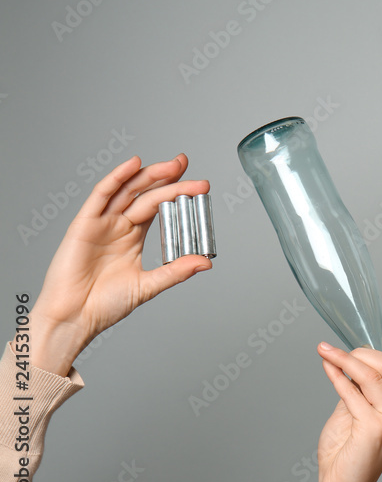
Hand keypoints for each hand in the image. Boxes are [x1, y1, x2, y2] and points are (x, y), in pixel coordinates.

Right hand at [31, 155, 211, 375]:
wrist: (74, 318)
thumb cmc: (104, 305)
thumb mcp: (148, 285)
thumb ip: (176, 271)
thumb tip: (206, 262)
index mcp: (133, 236)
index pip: (158, 206)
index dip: (177, 192)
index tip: (200, 185)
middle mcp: (118, 225)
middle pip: (146, 194)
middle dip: (168, 178)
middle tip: (188, 165)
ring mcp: (101, 222)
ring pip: (128, 190)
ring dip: (150, 175)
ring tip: (174, 165)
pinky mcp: (84, 224)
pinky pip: (102, 195)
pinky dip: (117, 177)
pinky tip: (134, 164)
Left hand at [316, 343, 381, 481]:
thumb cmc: (347, 456)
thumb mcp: (354, 413)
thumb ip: (357, 389)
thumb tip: (350, 361)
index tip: (359, 341)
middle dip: (360, 352)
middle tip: (336, 349)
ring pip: (372, 375)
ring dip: (345, 359)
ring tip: (327, 352)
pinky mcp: (374, 428)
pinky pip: (353, 392)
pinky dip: (337, 376)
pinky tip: (327, 368)